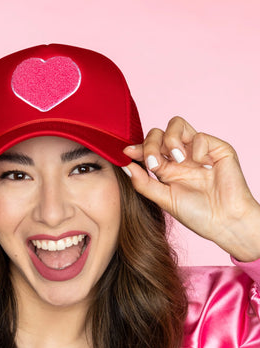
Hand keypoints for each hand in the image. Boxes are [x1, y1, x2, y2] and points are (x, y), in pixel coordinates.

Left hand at [123, 116, 259, 261]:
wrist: (224, 223)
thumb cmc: (196, 214)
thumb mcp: (164, 199)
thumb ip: (143, 183)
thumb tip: (125, 165)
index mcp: (166, 168)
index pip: (148, 148)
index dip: (137, 147)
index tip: (126, 152)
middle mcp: (179, 157)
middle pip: (157, 133)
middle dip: (151, 145)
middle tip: (155, 165)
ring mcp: (197, 151)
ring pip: (176, 124)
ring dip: (171, 140)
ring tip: (178, 160)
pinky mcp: (217, 148)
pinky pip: (200, 135)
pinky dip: (197, 148)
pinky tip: (202, 164)